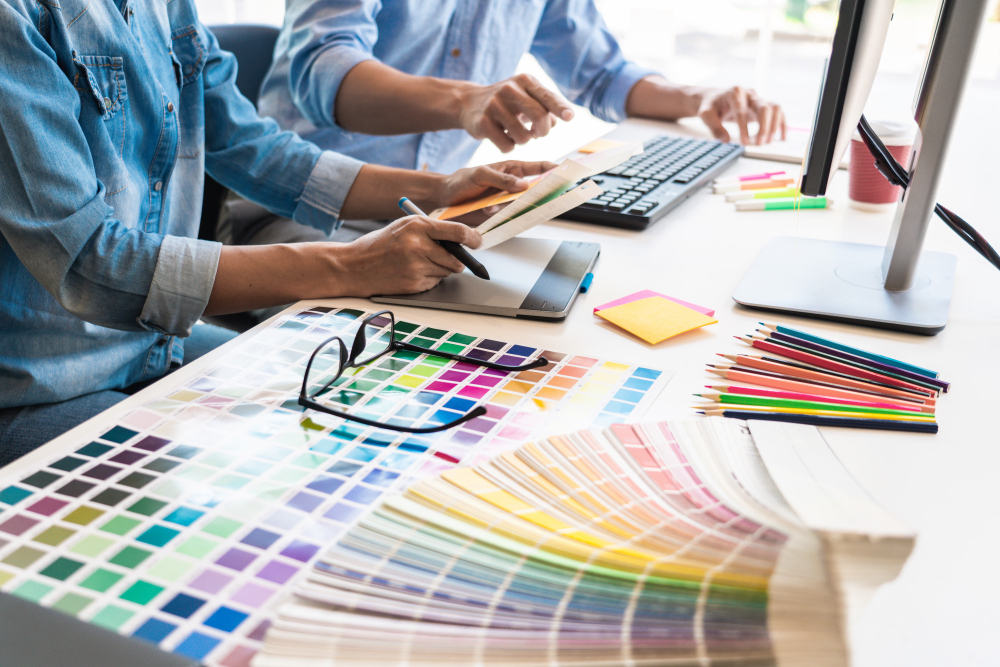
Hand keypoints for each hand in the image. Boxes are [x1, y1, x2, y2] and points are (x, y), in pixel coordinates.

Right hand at [332, 216, 481, 294]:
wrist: (354, 266)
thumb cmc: (380, 244)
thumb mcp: (404, 226)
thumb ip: (430, 230)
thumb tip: (462, 239)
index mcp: (417, 226)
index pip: (457, 232)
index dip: (473, 238)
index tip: (478, 242)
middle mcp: (418, 245)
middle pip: (456, 258)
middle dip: (456, 260)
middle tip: (446, 257)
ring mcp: (416, 266)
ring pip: (447, 271)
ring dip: (440, 269)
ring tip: (419, 263)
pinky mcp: (414, 283)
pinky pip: (435, 283)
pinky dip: (429, 279)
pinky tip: (411, 273)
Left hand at [435, 160, 557, 207]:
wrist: (445, 198)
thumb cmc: (462, 180)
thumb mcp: (480, 174)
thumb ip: (502, 179)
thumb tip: (524, 185)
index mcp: (512, 169)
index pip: (539, 167)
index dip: (554, 169)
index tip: (566, 172)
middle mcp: (513, 185)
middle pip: (536, 190)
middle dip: (543, 193)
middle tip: (549, 196)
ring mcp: (507, 201)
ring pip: (523, 206)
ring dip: (515, 207)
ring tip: (496, 204)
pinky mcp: (500, 215)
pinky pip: (510, 217)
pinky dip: (503, 216)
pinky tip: (488, 210)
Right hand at [457, 74, 574, 152]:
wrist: (470, 102)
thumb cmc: (508, 102)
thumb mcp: (526, 95)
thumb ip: (545, 106)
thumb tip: (557, 120)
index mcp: (524, 81)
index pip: (547, 96)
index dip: (560, 107)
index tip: (570, 117)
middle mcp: (508, 89)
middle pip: (539, 116)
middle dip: (544, 131)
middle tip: (539, 133)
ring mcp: (493, 105)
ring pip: (524, 136)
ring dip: (525, 140)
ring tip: (517, 133)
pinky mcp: (482, 123)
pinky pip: (507, 146)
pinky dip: (509, 146)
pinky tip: (503, 137)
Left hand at [698, 86, 785, 144]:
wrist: (715, 99)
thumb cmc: (711, 106)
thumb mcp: (706, 114)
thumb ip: (714, 127)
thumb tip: (726, 140)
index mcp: (735, 93)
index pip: (741, 110)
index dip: (743, 128)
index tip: (744, 143)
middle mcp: (750, 94)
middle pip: (763, 107)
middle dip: (763, 127)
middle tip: (759, 144)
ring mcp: (758, 99)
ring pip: (774, 108)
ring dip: (774, 125)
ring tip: (767, 142)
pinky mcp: (764, 106)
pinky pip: (778, 112)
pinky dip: (781, 124)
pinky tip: (781, 138)